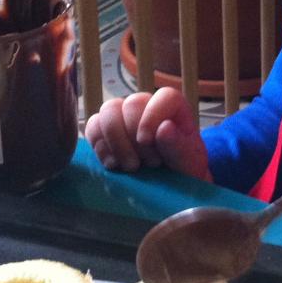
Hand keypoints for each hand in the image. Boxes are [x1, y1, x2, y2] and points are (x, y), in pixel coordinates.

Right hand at [84, 87, 210, 182]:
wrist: (166, 186)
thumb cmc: (181, 169)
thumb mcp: (188, 162)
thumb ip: (179, 146)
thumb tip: (164, 128)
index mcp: (174, 108)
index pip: (164, 96)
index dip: (152, 116)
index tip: (147, 141)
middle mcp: (147, 106)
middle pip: (131, 104)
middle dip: (135, 138)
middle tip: (148, 164)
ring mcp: (123, 115)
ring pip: (108, 111)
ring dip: (116, 142)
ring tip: (131, 167)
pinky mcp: (104, 129)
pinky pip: (93, 126)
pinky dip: (100, 147)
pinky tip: (114, 165)